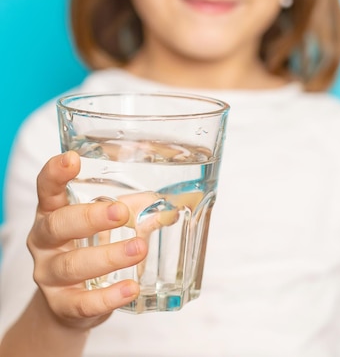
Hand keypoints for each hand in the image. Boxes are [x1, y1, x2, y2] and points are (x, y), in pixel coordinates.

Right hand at [26, 151, 147, 329]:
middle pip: (57, 225)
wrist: (71, 301)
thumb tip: (170, 204)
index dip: (55, 173)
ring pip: (72, 265)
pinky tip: (130, 288)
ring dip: (108, 256)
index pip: (47, 188)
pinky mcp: (61, 305)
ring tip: (139, 248)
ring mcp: (49, 275)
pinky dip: (108, 296)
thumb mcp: (105, 224)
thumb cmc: (90, 247)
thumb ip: (132, 209)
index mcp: (52, 211)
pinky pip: (82, 302)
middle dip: (90, 217)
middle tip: (121, 212)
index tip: (72, 159)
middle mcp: (44, 241)